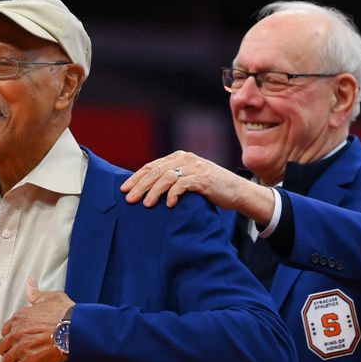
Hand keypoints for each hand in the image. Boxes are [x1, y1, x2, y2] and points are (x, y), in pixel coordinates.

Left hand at [0, 277, 72, 361]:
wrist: (74, 328)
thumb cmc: (65, 312)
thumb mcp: (50, 297)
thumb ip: (36, 293)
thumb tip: (29, 281)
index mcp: (19, 317)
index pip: (4, 330)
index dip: (10, 336)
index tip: (16, 341)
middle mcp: (16, 333)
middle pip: (2, 347)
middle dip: (8, 351)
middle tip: (17, 355)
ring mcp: (21, 348)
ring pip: (7, 361)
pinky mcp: (29, 361)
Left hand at [120, 150, 257, 210]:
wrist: (236, 191)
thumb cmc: (210, 188)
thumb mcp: (188, 179)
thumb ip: (172, 179)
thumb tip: (146, 190)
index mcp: (179, 157)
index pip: (152, 166)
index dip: (136, 177)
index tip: (124, 189)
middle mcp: (185, 159)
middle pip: (156, 171)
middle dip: (140, 185)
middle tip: (129, 199)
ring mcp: (195, 167)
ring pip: (167, 177)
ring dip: (154, 191)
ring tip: (146, 204)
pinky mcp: (203, 178)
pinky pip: (183, 185)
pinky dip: (173, 194)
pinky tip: (169, 204)